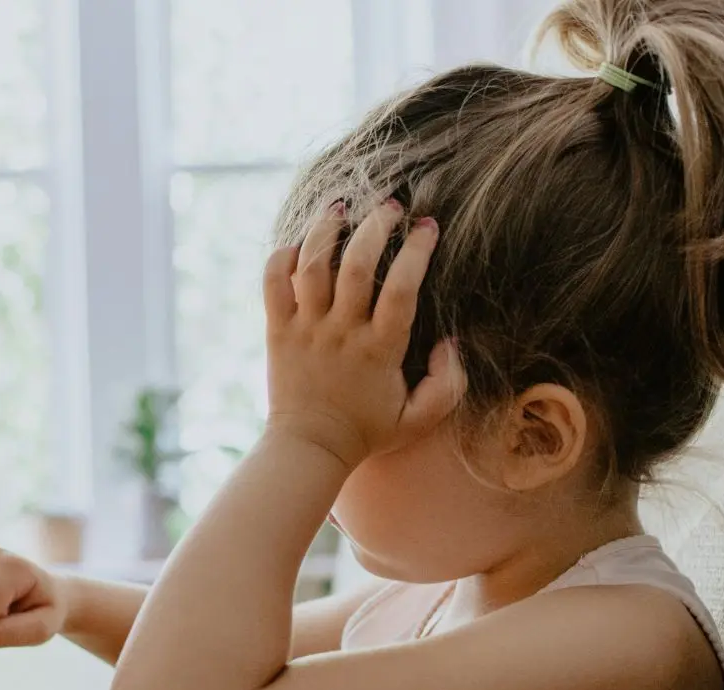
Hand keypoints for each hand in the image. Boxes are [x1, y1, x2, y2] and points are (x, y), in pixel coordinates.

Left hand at [262, 200, 462, 468]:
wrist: (309, 448)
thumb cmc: (368, 432)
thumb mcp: (420, 418)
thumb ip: (448, 383)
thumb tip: (451, 343)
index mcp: (380, 350)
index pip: (402, 288)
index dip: (417, 251)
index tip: (427, 227)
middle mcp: (341, 333)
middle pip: (356, 265)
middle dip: (375, 226)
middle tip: (390, 206)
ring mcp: (306, 329)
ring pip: (311, 266)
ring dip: (325, 230)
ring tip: (340, 208)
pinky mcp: (277, 331)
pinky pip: (272, 283)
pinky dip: (280, 258)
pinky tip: (297, 245)